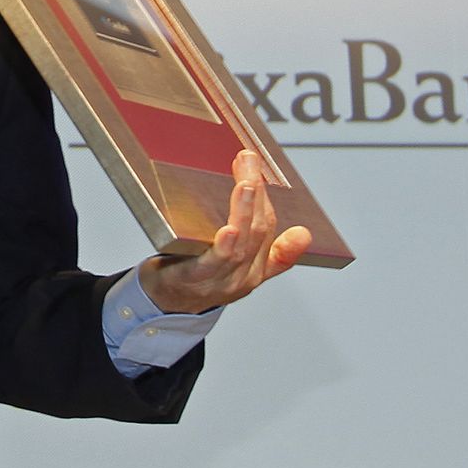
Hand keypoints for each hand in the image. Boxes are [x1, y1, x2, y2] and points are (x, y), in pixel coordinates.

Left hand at [137, 150, 310, 312]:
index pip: (267, 228)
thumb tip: (304, 234)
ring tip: (246, 185)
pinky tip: (228, 230)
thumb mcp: (241, 268)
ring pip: (240, 245)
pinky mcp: (193, 282)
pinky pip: (212, 264)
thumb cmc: (198, 279)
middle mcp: (241, 276)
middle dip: (256, 194)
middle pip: (256, 232)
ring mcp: (219, 281)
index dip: (264, 196)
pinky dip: (223, 247)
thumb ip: (274, 253)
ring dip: (243, 212)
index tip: (259, 166)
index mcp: (255, 269)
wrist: (164, 306)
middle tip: (249, 162)